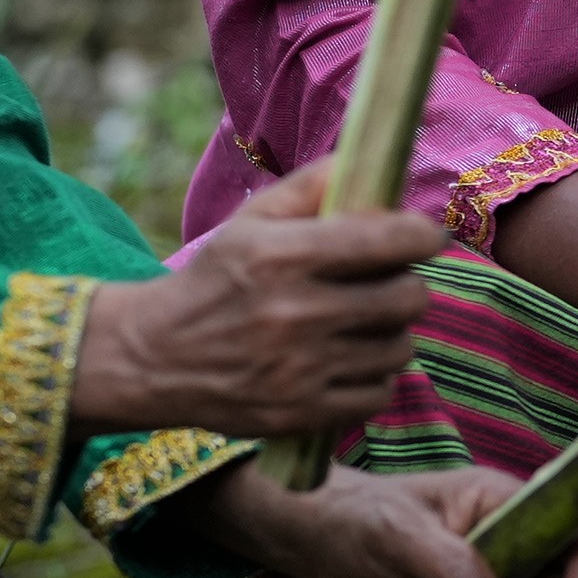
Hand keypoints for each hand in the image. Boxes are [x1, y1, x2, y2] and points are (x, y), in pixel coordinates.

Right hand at [69, 158, 444, 440]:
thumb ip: (310, 187)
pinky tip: (348, 362)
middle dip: (407, 285)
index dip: (422, 236)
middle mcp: (296, 312)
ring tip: (362, 325)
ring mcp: (301, 369)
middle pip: (409, 298)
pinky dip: (373, 378)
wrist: (154, 357)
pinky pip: (379, 394)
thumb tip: (369, 164)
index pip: (390, 241)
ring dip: (390, 334)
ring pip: (400, 348)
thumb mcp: (249, 223)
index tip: (422, 238)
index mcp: (284, 256)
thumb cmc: (214, 281)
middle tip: (388, 284)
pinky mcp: (303, 414)